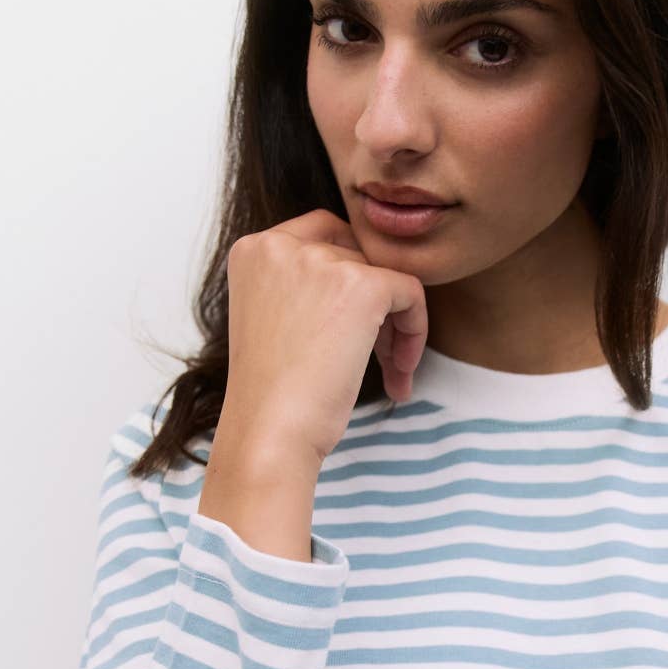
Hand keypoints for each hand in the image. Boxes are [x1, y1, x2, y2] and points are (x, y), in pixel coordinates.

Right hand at [210, 208, 428, 477]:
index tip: (349, 330)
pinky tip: (400, 374)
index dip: (348, 277)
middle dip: (374, 307)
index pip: (323, 235)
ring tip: (391, 374)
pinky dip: (414, 332)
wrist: (269, 433)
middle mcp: (280, 245)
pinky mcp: (362, 286)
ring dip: (394, 327)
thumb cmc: (271, 396)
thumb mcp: (274, 322)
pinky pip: (411, 292)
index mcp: (252, 250)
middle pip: (357, 255)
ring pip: (385, 275)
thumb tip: (368, 276)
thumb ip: (303, 288)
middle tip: (378, 359)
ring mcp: (320, 260)